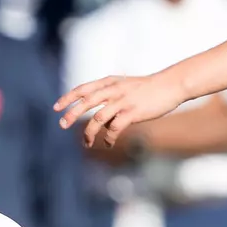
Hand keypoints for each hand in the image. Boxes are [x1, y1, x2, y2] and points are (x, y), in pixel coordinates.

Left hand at [56, 74, 187, 147]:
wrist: (170, 86)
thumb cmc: (148, 89)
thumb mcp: (125, 87)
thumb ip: (110, 98)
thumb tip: (100, 120)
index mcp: (109, 82)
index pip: (83, 89)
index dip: (68, 98)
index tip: (56, 107)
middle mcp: (114, 90)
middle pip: (86, 102)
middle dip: (71, 114)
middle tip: (61, 125)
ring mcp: (123, 101)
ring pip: (98, 118)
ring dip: (89, 133)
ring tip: (86, 143)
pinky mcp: (132, 113)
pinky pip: (114, 128)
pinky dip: (108, 138)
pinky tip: (108, 144)